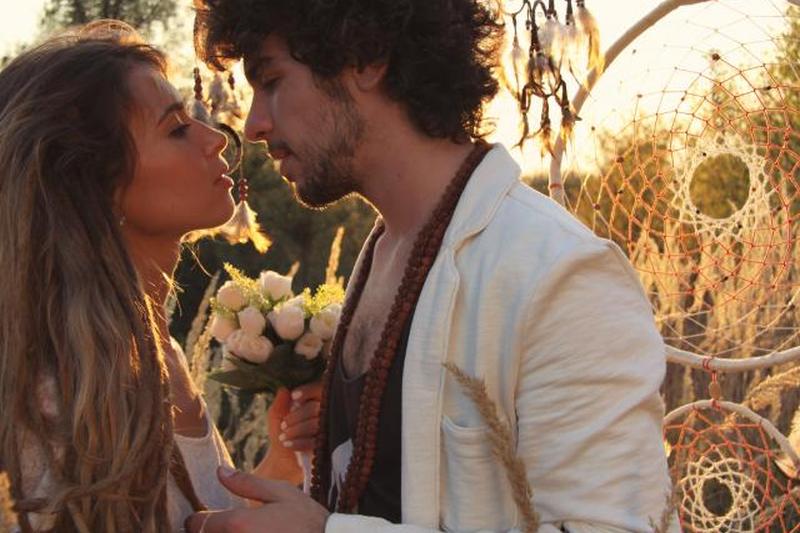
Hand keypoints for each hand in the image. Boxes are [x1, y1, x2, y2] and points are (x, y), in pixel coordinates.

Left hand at [185, 466, 328, 532]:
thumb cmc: (307, 520)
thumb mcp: (281, 493)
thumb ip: (247, 483)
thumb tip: (220, 471)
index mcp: (238, 524)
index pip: (197, 525)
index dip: (198, 519)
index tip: (205, 517)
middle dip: (209, 532)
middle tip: (224, 525)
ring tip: (241, 530)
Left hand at [253, 383, 321, 483]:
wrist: (282, 461)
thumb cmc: (282, 433)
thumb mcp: (276, 416)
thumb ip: (280, 402)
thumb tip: (284, 389)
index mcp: (316, 403)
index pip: (319, 390)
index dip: (308, 391)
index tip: (294, 397)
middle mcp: (325, 415)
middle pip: (316, 408)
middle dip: (297, 416)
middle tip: (283, 425)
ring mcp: (327, 432)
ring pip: (316, 424)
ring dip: (296, 429)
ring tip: (283, 436)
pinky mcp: (326, 449)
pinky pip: (315, 442)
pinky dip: (298, 442)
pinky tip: (287, 444)